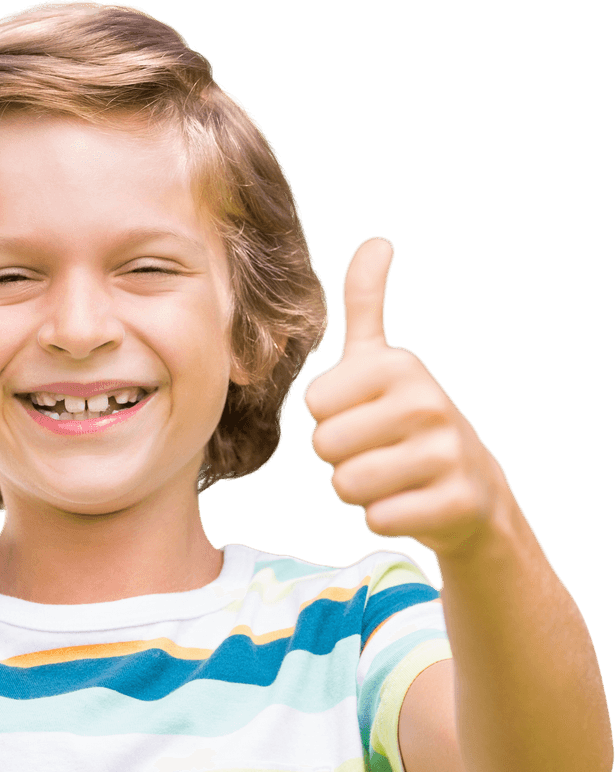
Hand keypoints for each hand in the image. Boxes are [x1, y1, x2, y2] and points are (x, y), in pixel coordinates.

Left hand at [302, 237, 507, 560]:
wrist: (469, 490)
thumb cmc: (406, 423)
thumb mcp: (385, 363)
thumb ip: (367, 306)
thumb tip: (376, 241)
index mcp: (400, 366)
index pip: (314, 405)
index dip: (331, 420)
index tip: (365, 418)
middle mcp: (428, 403)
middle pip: (325, 447)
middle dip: (342, 459)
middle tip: (380, 453)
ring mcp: (447, 454)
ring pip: (347, 484)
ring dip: (359, 491)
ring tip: (393, 477)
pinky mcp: (455, 504)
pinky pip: (377, 518)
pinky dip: (385, 518)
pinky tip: (412, 504)